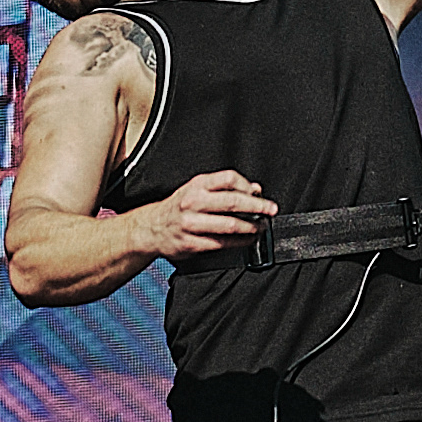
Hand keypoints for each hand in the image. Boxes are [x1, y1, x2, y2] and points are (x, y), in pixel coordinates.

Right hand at [134, 170, 277, 262]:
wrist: (151, 228)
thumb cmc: (178, 207)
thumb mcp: (197, 189)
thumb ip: (224, 188)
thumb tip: (255, 189)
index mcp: (197, 185)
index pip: (228, 178)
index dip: (247, 186)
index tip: (259, 194)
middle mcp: (193, 202)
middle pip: (232, 201)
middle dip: (257, 207)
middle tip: (271, 210)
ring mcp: (191, 224)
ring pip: (229, 225)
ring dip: (250, 228)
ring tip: (260, 228)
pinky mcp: (191, 243)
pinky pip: (221, 243)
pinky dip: (239, 243)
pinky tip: (247, 240)